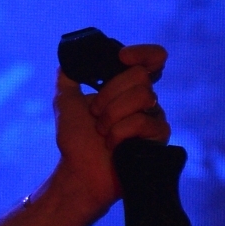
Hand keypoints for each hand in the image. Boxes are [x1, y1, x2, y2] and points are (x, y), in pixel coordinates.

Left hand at [53, 44, 170, 218]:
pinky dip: (120, 132)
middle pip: (140, 76)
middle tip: (96, 115)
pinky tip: (113, 145)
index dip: (143, 53)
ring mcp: (154, 118)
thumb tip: (69, 57)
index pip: (151, 60)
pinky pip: (143, 122)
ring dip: (112, 114)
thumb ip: (68, 76)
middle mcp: (145, 100)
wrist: (79, 171)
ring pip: (143, 96)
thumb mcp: (66, 102)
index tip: (122, 57)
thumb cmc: (75, 140)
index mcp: (126, 88)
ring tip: (103, 133)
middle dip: (109, 94)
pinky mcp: (158, 138)